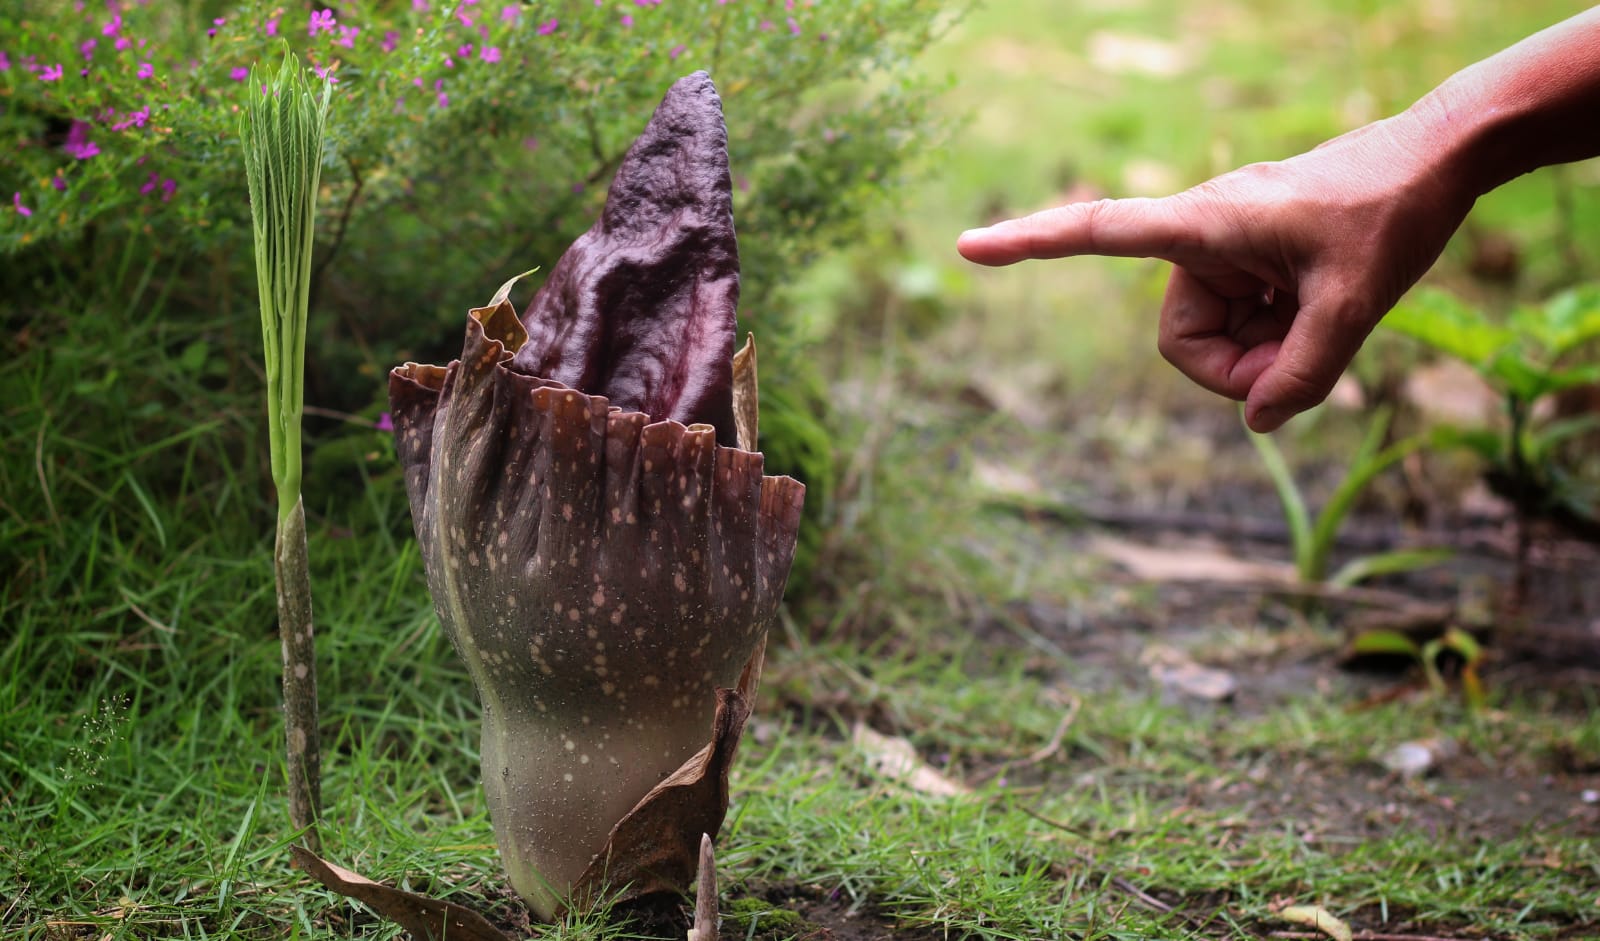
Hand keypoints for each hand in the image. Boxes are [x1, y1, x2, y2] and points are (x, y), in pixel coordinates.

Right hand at [957, 116, 1475, 431]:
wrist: (1440, 159)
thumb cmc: (1392, 212)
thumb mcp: (1357, 305)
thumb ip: (1304, 376)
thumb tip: (1259, 420)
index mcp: (1206, 224)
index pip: (1100, 232)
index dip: (1031, 245)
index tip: (968, 247)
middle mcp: (1203, 234)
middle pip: (1183, 338)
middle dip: (1238, 367)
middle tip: (1303, 360)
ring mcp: (1226, 250)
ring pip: (1216, 338)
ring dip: (1266, 350)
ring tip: (1325, 318)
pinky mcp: (1249, 260)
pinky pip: (1242, 322)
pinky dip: (1278, 334)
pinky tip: (1320, 307)